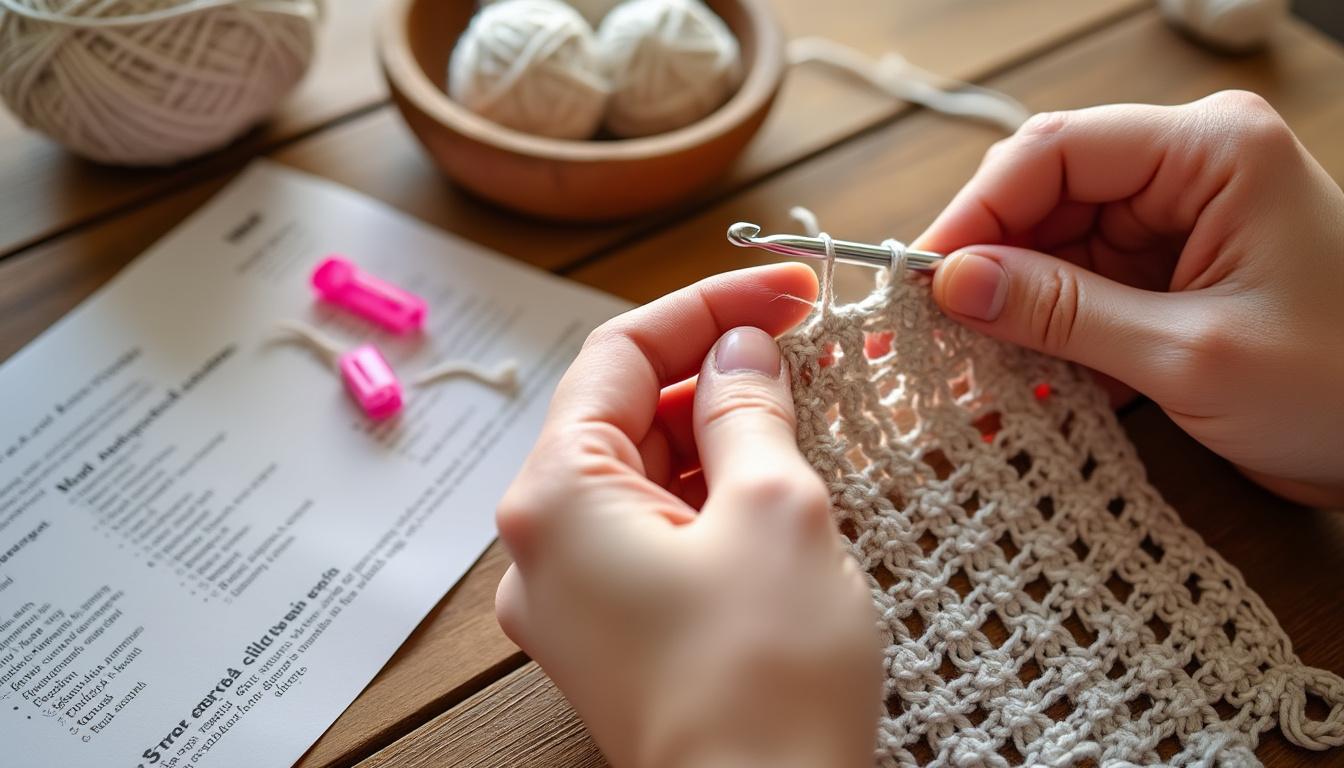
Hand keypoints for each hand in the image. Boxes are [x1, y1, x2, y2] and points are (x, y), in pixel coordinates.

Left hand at [494, 265, 880, 767]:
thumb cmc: (766, 680)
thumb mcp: (774, 510)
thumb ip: (747, 409)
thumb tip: (741, 350)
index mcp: (556, 499)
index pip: (620, 353)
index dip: (711, 304)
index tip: (789, 288)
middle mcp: (541, 546)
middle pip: (624, 411)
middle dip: (714, 370)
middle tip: (806, 346)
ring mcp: (571, 597)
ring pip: (643, 473)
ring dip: (717, 433)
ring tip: (805, 413)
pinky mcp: (612, 632)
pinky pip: (653, 532)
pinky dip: (708, 495)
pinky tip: (773, 484)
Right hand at [917, 91, 1343, 507]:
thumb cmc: (1343, 386)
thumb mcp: (1190, 352)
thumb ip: (1064, 312)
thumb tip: (954, 284)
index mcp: (1211, 152)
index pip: (1053, 153)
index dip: (974, 214)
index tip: (921, 281)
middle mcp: (1187, 173)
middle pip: (1042, 200)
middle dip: (981, 267)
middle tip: (920, 333)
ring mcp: (1177, 228)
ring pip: (1051, 252)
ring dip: (1004, 313)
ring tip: (950, 371)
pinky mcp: (1169, 281)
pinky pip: (1080, 296)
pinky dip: (1041, 342)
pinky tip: (1002, 388)